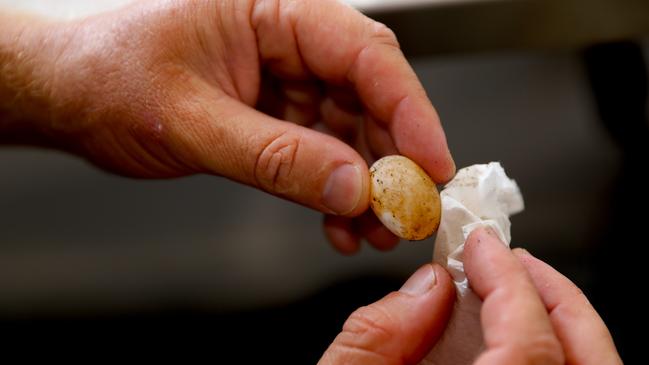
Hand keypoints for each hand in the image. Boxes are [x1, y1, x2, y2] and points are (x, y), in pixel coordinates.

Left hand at [0, 0, 454, 252]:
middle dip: (393, 158)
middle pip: (369, 93)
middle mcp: (285, 38)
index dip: (409, 109)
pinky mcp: (275, 111)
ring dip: (366, 184)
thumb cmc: (109, 79)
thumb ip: (275, 156)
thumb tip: (350, 184)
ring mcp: (283, 76)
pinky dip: (334, 189)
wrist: (68, 95)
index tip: (433, 164)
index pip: (364, 52)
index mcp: (270, 9)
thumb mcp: (191, 121)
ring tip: (372, 231)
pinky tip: (339, 223)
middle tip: (406, 212)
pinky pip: (321, 149)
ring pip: (351, 128)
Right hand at [318, 227, 621, 363]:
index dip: (506, 281)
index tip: (477, 245)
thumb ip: (375, 340)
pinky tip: (508, 335)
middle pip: (587, 361)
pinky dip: (549, 350)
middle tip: (511, 261)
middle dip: (553, 297)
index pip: (527, 346)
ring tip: (515, 289)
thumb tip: (422, 287)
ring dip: (559, 321)